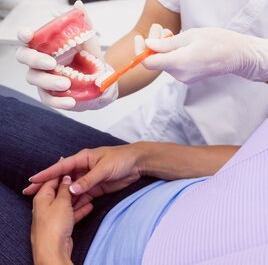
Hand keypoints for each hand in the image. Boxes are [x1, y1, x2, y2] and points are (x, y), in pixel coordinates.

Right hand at [16, 1, 117, 110]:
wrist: (101, 79)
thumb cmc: (88, 57)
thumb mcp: (89, 39)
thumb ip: (83, 22)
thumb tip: (78, 5)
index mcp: (46, 44)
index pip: (27, 38)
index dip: (23, 35)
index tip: (28, 35)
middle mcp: (39, 60)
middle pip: (24, 57)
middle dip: (35, 59)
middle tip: (52, 63)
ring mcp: (42, 78)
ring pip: (34, 78)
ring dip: (49, 81)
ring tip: (67, 83)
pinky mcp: (50, 94)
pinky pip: (47, 99)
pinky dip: (58, 101)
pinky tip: (70, 100)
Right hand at [24, 144, 146, 199]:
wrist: (138, 163)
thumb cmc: (122, 158)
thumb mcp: (104, 168)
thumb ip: (88, 180)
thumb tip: (71, 189)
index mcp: (83, 158)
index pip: (61, 167)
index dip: (47, 173)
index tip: (33, 179)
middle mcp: (84, 168)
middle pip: (62, 179)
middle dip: (47, 185)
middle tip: (30, 193)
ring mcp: (89, 178)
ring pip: (70, 189)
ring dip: (59, 196)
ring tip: (44, 204)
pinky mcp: (95, 187)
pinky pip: (81, 196)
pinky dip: (74, 202)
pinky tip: (65, 209)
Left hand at [31, 175, 91, 264]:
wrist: (53, 251)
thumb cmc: (54, 225)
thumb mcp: (62, 201)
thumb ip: (65, 188)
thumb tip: (66, 178)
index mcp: (42, 196)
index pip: (52, 178)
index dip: (63, 170)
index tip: (74, 165)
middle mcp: (45, 205)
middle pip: (60, 190)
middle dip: (72, 185)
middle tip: (85, 178)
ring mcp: (53, 216)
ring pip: (67, 203)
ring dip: (78, 198)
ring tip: (91, 191)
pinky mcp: (60, 226)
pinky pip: (70, 214)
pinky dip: (79, 210)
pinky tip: (90, 206)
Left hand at [143, 27, 267, 83]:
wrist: (238, 55)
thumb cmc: (218, 41)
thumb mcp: (191, 35)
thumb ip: (167, 43)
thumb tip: (148, 45)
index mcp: (179, 62)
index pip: (148, 62)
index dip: (140, 51)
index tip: (140, 37)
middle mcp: (180, 74)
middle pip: (156, 62)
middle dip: (153, 45)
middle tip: (160, 28)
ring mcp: (185, 78)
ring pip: (165, 63)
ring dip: (163, 49)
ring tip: (171, 33)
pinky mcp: (190, 78)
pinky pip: (174, 66)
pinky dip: (172, 54)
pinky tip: (179, 43)